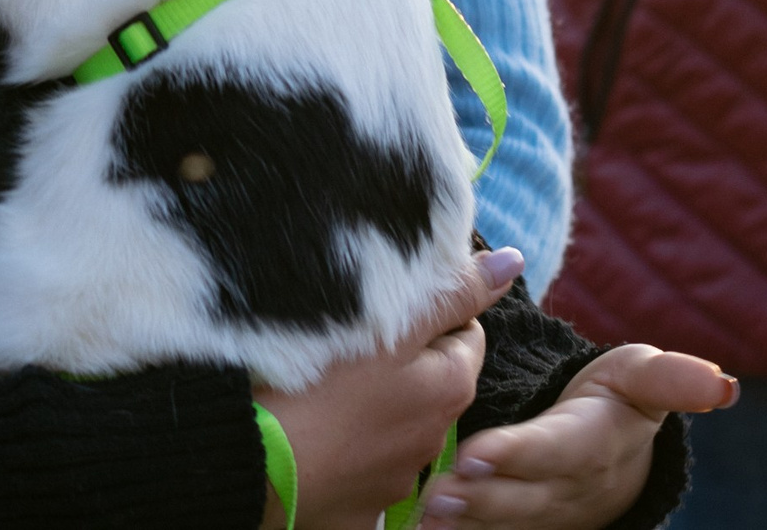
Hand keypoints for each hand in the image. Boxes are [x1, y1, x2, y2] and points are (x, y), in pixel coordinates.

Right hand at [253, 249, 518, 529]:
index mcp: (449, 387)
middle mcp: (434, 439)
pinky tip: (316, 437)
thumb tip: (512, 262)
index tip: (383, 310)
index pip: (464, 333)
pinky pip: (361, 472)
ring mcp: (396, 480)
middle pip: (430, 382)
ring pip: (395, 426)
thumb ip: (452, 292)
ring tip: (324, 387)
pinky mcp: (359, 510)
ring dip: (374, 407)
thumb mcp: (388, 324)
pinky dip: (347, 454)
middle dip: (402, 362)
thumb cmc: (318, 383)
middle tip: (348, 343)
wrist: (254, 464)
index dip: (427, 313)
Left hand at [415, 345, 735, 529]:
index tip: (477, 452)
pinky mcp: (524, 526)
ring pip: (503, 523)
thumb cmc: (619, 401)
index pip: (554, 450)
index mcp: (591, 445)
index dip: (518, 454)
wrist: (613, 455)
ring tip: (426, 514)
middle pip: (521, 496)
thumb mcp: (646, 379)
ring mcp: (545, 515)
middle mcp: (567, 489)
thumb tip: (724, 385)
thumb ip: (674, 379)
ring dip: (465, 523)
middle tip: (438, 493)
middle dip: (480, 497)